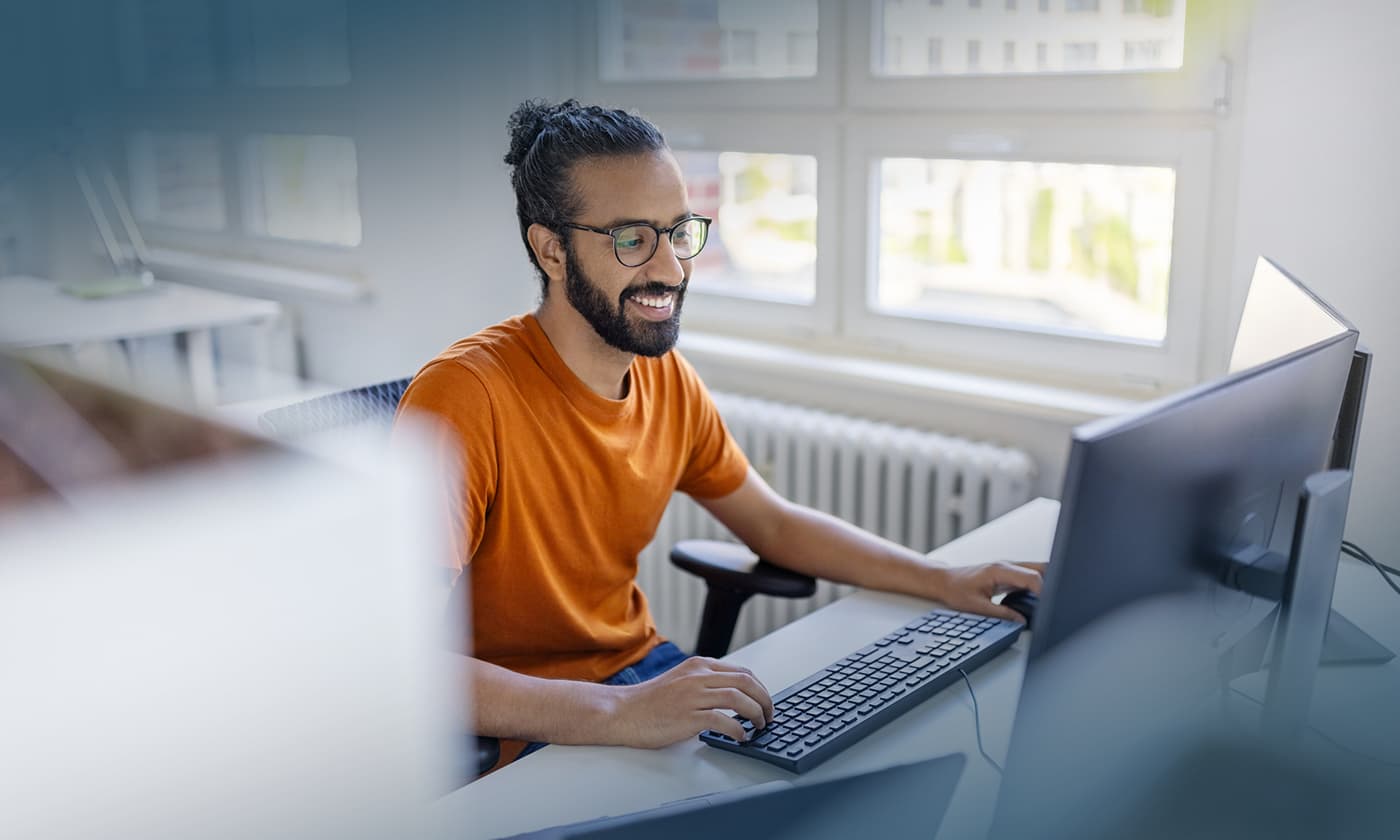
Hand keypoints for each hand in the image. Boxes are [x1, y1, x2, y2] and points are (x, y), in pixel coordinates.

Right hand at [604, 657, 773, 748]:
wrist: (623, 712)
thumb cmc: (650, 702)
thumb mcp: (681, 681)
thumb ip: (704, 683)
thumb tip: (734, 697)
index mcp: (699, 666)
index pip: (742, 672)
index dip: (760, 688)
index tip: (765, 702)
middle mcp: (698, 676)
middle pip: (746, 682)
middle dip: (765, 700)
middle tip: (769, 715)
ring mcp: (693, 695)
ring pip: (738, 698)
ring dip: (755, 714)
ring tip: (759, 726)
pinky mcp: (687, 716)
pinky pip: (722, 721)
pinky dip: (737, 730)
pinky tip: (740, 737)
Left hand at [930, 560, 1045, 623]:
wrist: (944, 580)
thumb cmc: (956, 590)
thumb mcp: (976, 606)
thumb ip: (1001, 614)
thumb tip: (1021, 621)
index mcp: (1000, 570)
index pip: (1032, 577)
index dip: (1044, 591)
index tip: (1049, 606)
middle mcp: (1007, 565)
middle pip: (1041, 568)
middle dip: (1052, 583)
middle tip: (1054, 603)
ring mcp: (1008, 568)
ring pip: (1037, 570)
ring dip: (1046, 583)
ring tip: (1049, 602)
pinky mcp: (1008, 573)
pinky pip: (1029, 576)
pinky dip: (1037, 585)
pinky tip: (1039, 599)